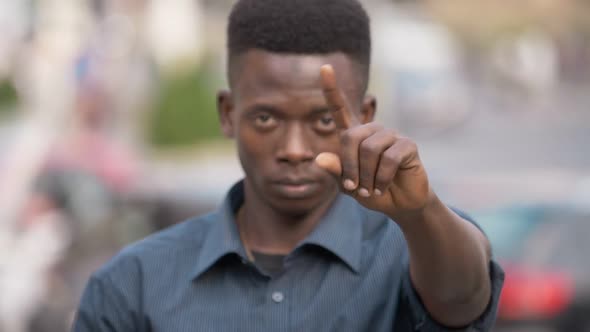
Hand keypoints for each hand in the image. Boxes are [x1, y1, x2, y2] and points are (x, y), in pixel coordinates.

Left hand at [315, 65, 432, 216]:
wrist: (400, 205)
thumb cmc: (371, 191)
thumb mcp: (347, 186)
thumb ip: (335, 172)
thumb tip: (319, 159)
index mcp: (354, 135)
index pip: (340, 109)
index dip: (331, 89)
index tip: (324, 67)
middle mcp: (372, 130)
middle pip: (350, 136)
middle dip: (348, 166)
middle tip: (354, 188)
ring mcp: (391, 135)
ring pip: (369, 149)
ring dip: (366, 176)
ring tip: (370, 190)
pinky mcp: (407, 145)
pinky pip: (388, 158)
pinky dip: (380, 178)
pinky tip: (382, 188)